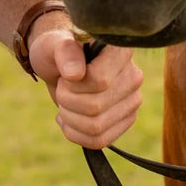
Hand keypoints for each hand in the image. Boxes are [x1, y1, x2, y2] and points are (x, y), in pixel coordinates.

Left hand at [29, 29, 143, 147]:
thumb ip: (64, 52)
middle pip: (94, 107)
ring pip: (96, 127)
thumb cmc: (56, 53)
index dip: (74, 84)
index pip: (100, 81)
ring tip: (65, 103)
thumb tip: (75, 74)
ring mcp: (132, 100)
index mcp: (119, 51)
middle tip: (62, 88)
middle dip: (66, 100)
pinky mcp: (126, 121)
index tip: (66, 75)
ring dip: (69, 118)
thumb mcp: (52, 45)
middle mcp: (133, 76)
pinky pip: (99, 141)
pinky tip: (68, 119)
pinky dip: (75, 133)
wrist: (60, 69)